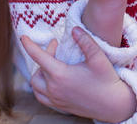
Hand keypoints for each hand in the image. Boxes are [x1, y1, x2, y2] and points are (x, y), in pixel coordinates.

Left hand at [21, 28, 136, 122]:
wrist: (113, 105)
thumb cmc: (106, 80)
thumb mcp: (98, 57)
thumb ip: (85, 41)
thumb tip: (74, 29)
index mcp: (61, 75)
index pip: (39, 57)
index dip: (29, 45)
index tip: (23, 37)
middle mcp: (54, 89)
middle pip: (38, 69)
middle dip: (45, 55)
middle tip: (56, 47)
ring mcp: (56, 99)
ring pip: (35, 84)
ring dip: (40, 71)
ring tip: (52, 63)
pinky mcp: (60, 106)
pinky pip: (41, 96)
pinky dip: (41, 86)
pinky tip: (52, 79)